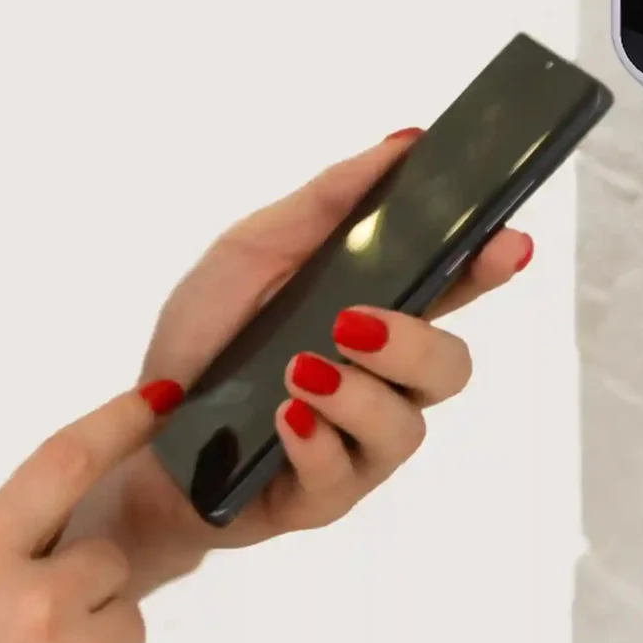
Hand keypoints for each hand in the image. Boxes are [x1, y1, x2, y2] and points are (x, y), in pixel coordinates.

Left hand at [58, 130, 534, 596]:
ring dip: (354, 394)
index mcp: (376, 317)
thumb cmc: (203, 338)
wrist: (135, 428)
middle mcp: (381, 384)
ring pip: (406, 428)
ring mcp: (357, 445)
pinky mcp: (319, 498)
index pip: (453, 290)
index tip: (507, 242)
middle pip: (451, 368)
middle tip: (351, 321)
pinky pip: (344, 478)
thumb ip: (325, 202)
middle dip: (414, 341)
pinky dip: (315, 442)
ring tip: (298, 369)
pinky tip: (283, 419)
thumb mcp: (250, 250)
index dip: (489, 267)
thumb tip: (401, 144)